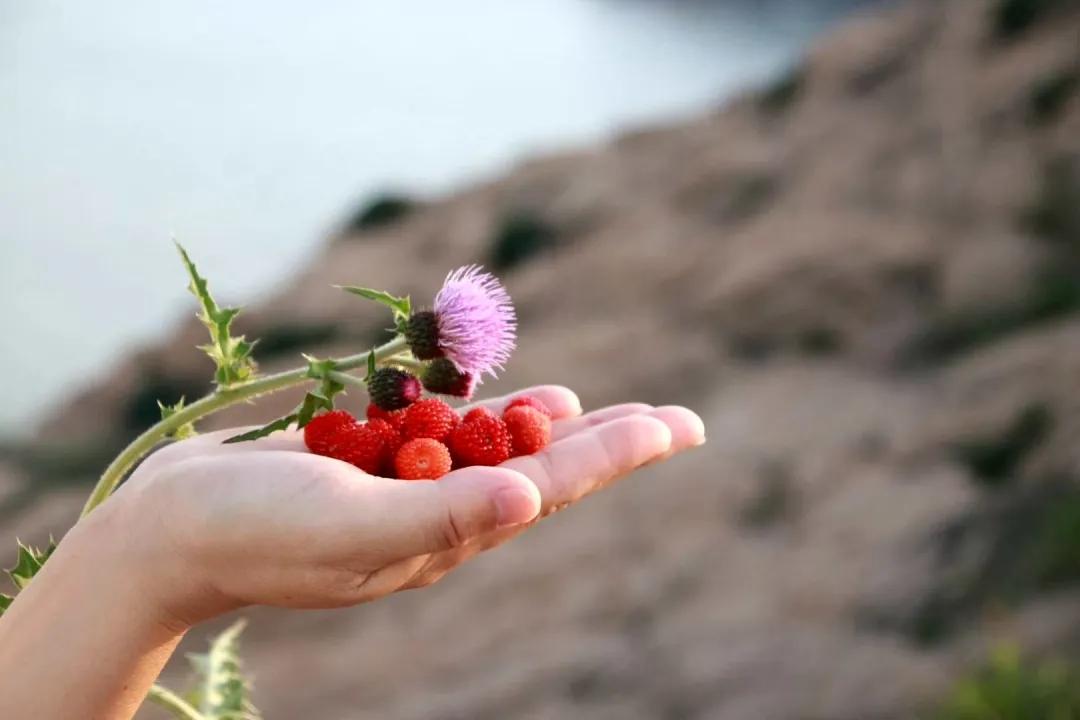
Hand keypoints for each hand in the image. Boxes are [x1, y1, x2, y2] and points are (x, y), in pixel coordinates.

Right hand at [100, 386, 704, 627]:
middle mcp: (436, 513)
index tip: (679, 427)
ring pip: (495, 445)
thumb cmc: (257, 533)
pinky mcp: (368, 460)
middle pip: (543, 466)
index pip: (553, 488)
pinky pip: (439, 428)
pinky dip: (477, 406)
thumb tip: (531, 496)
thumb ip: (442, 515)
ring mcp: (403, 486)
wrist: (169, 529)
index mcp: (446, 535)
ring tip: (604, 410)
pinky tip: (509, 394)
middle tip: (676, 422)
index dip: (619, 455)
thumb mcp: (352, 527)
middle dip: (610, 442)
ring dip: (550, 425)